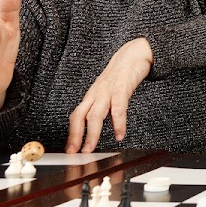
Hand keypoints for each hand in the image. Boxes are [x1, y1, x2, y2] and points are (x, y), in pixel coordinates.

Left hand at [66, 38, 152, 152]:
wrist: (134, 53)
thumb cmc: (122, 73)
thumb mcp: (109, 90)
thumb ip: (104, 105)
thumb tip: (100, 124)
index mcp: (92, 95)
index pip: (76, 116)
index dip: (72, 133)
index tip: (71, 149)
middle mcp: (96, 93)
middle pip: (80, 116)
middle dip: (76, 136)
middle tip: (75, 153)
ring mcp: (107, 90)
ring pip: (94, 115)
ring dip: (91, 134)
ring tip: (90, 149)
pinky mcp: (121, 87)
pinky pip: (117, 108)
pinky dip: (118, 123)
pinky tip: (119, 134)